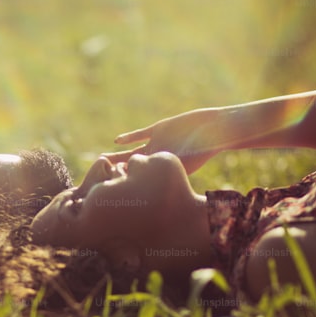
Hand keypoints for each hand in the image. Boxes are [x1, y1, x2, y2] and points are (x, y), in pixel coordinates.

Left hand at [102, 107, 228, 174]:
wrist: (215, 128)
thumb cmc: (204, 148)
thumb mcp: (185, 163)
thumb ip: (169, 169)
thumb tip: (155, 182)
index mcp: (164, 170)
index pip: (141, 179)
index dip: (126, 183)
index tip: (111, 188)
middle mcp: (159, 158)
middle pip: (133, 167)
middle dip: (117, 171)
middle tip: (100, 176)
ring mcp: (158, 143)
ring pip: (133, 152)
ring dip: (119, 155)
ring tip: (102, 159)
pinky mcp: (160, 129)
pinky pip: (141, 134)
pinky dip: (130, 137)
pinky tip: (117, 140)